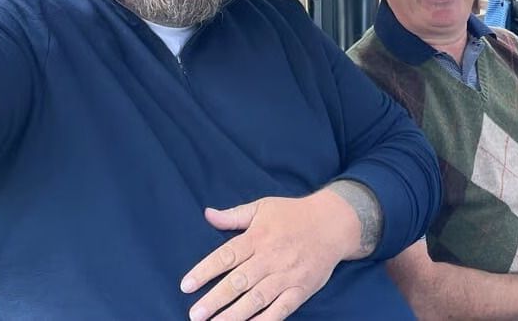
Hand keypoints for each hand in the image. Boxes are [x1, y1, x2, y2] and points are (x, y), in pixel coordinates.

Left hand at [180, 191, 358, 319]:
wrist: (332, 223)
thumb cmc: (292, 214)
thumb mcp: (262, 207)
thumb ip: (234, 216)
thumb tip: (207, 214)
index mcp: (257, 237)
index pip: (226, 256)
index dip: (205, 271)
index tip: (186, 285)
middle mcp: (269, 258)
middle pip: (238, 282)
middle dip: (215, 299)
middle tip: (195, 314)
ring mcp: (285, 276)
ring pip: (256, 300)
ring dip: (233, 315)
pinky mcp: (300, 291)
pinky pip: (279, 311)